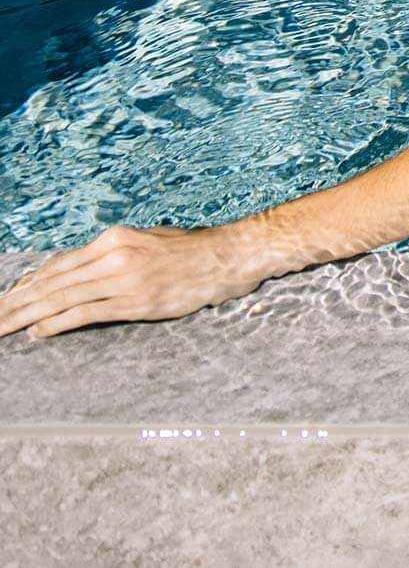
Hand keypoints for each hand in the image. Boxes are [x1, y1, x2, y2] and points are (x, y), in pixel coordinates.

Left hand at [0, 224, 266, 339]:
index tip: (6, 299)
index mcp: (115, 238)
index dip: (28, 285)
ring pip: (62, 298)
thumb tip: (74, 272)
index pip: (59, 265)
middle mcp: (114, 255)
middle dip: (17, 302)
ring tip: (2, 327)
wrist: (225, 258)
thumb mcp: (144, 242)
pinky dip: (56, 324)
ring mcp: (123, 279)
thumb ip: (109, 257)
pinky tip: (37, 331)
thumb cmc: (187, 252)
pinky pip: (85, 314)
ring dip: (26, 315)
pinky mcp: (134, 302)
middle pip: (53, 283)